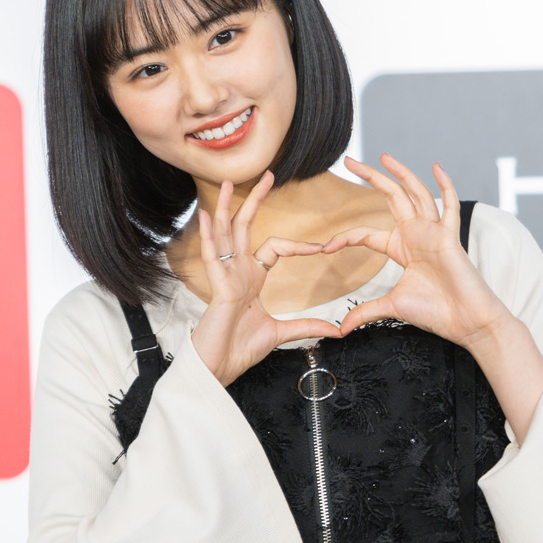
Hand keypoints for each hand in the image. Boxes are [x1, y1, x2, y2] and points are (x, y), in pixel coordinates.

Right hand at [190, 171, 340, 385]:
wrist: (218, 368)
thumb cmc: (239, 349)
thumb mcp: (282, 334)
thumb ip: (307, 327)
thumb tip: (336, 330)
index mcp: (251, 279)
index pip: (274, 248)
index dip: (298, 245)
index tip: (322, 247)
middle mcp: (237, 272)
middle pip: (244, 227)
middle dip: (255, 200)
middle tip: (268, 174)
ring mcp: (225, 277)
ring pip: (225, 234)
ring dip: (226, 207)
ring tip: (228, 182)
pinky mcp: (217, 288)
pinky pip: (211, 257)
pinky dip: (209, 234)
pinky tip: (207, 214)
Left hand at [323, 154, 513, 344]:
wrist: (465, 322)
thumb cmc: (436, 312)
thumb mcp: (392, 307)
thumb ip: (366, 312)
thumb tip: (341, 329)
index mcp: (401, 248)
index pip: (367, 233)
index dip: (345, 237)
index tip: (325, 247)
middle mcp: (416, 234)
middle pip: (391, 197)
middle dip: (371, 177)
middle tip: (350, 160)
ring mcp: (433, 232)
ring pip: (416, 193)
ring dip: (401, 173)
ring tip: (383, 156)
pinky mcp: (449, 237)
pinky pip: (449, 206)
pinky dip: (445, 185)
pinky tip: (436, 167)